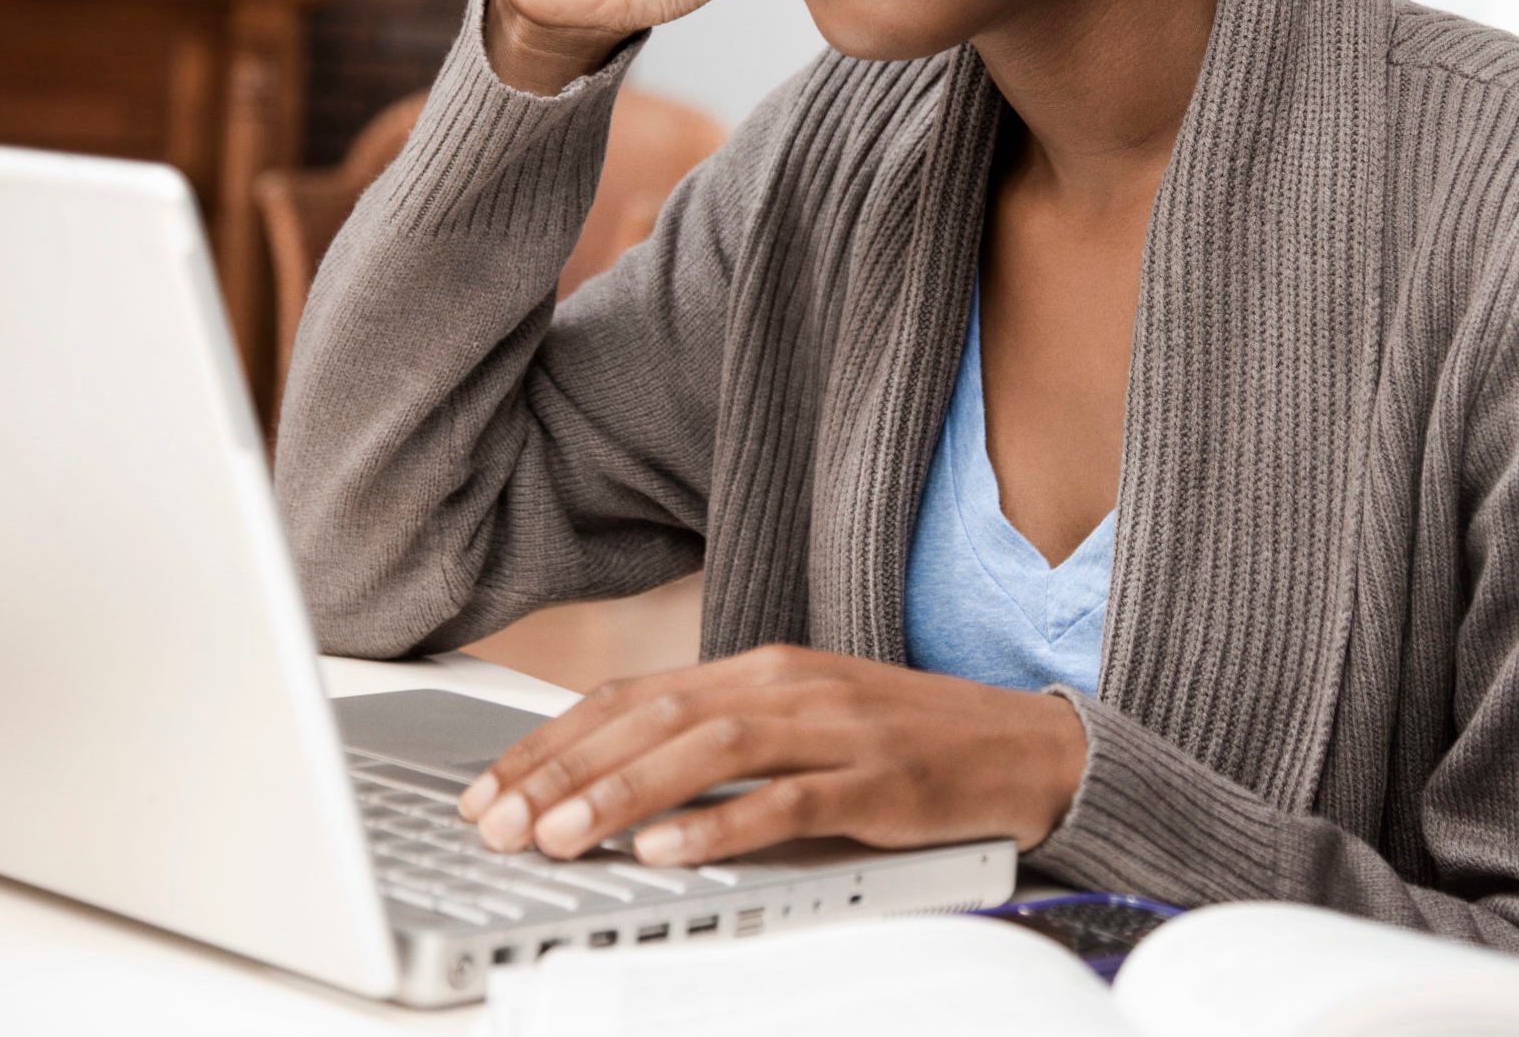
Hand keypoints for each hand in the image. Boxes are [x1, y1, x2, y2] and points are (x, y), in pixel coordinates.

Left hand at [452, 645, 1088, 867]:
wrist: (1028, 747)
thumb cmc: (907, 745)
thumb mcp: (804, 725)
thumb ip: (721, 740)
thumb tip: (612, 782)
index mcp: (765, 668)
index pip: (635, 695)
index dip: (554, 740)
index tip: (490, 788)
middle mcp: (792, 685)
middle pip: (657, 717)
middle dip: (566, 771)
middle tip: (500, 822)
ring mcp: (838, 729)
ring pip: (711, 750)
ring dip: (626, 793)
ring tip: (562, 835)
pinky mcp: (880, 780)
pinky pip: (790, 800)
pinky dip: (722, 825)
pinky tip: (669, 850)